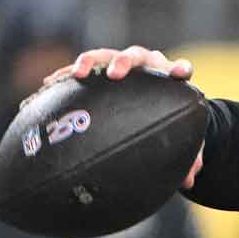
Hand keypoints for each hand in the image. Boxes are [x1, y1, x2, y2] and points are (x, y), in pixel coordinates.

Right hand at [43, 46, 202, 187]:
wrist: (152, 98)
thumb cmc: (168, 115)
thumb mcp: (179, 134)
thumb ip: (189, 154)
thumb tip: (189, 182)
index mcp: (168, 75)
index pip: (178, 68)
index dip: (180, 68)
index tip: (180, 73)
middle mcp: (144, 65)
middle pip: (136, 56)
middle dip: (125, 63)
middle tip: (116, 74)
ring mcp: (119, 63)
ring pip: (104, 56)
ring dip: (91, 62)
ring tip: (78, 73)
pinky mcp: (98, 68)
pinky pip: (80, 70)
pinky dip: (65, 74)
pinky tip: (49, 83)